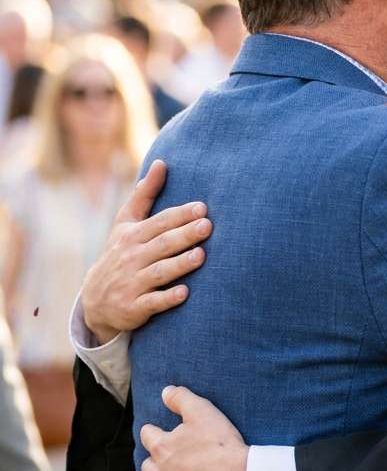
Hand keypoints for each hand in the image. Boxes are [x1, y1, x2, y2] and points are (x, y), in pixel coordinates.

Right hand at [82, 160, 212, 343]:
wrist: (95, 301)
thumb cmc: (120, 254)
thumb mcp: (126, 224)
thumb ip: (144, 195)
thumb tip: (161, 162)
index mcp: (132, 236)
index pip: (159, 223)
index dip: (180, 215)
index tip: (202, 208)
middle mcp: (131, 258)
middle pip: (162, 244)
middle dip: (184, 235)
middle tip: (208, 226)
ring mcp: (132, 283)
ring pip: (159, 272)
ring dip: (179, 264)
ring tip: (201, 256)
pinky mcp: (134, 308)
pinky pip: (152, 303)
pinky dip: (167, 298)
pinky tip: (185, 293)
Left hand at [140, 386, 247, 470]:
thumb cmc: (221, 446)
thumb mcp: (203, 411)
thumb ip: (181, 398)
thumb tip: (165, 391)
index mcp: (162, 449)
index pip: (147, 435)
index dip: (155, 430)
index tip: (161, 430)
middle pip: (148, 468)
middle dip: (156, 462)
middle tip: (171, 459)